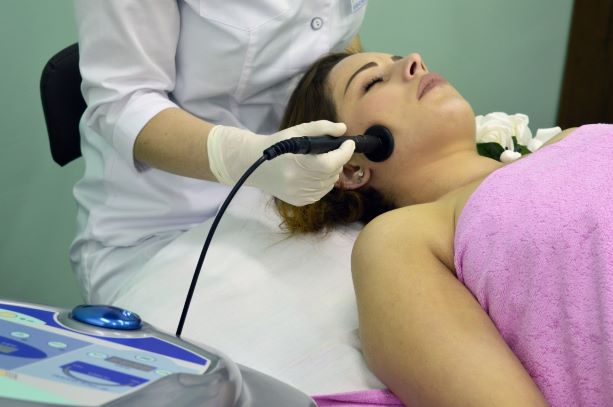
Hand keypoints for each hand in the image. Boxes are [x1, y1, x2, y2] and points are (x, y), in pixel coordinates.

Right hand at [207, 121, 354, 205]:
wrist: (254, 165)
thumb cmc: (277, 144)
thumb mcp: (297, 131)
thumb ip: (321, 128)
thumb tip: (343, 130)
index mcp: (297, 163)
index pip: (330, 162)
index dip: (345, 153)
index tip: (349, 143)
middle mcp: (298, 182)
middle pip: (332, 173)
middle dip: (337, 160)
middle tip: (332, 151)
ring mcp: (299, 194)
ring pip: (330, 184)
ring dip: (331, 172)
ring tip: (321, 163)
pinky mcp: (299, 201)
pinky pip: (322, 193)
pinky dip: (323, 183)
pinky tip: (314, 174)